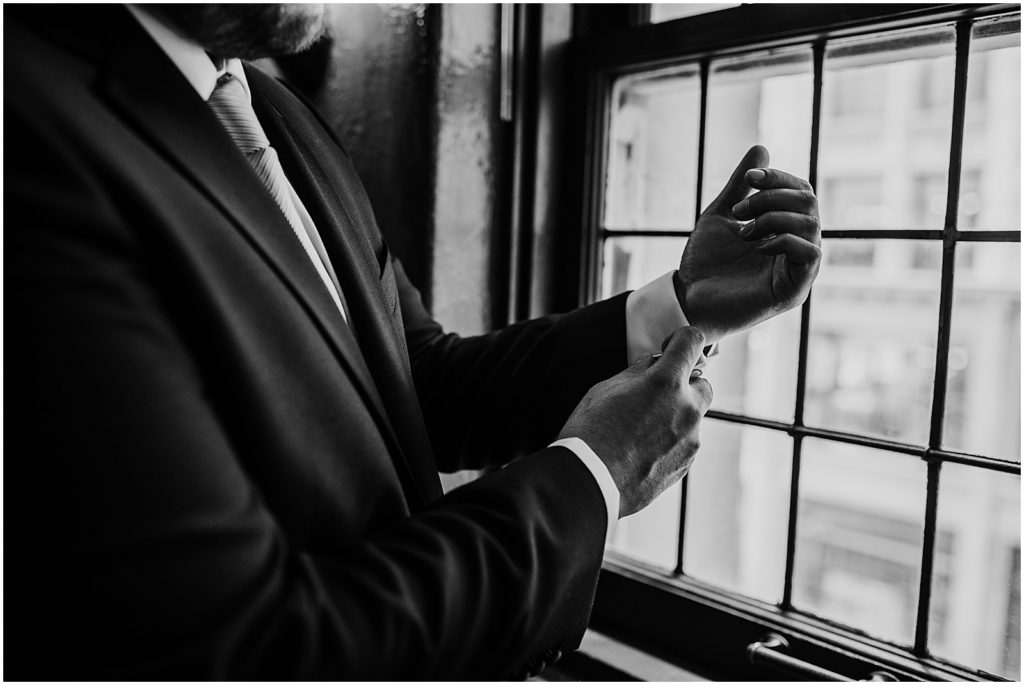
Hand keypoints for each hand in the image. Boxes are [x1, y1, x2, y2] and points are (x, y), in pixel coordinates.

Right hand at [558, 327, 712, 517]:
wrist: (589, 483)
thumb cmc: (590, 432)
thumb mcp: (604, 389)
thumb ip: (636, 372)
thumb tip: (653, 363)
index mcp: (666, 382)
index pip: (691, 342)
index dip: (680, 340)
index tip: (667, 349)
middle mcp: (687, 409)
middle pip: (702, 384)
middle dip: (684, 384)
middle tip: (654, 393)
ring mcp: (691, 440)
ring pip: (693, 417)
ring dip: (676, 414)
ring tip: (640, 429)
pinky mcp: (686, 464)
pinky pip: (685, 443)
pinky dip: (670, 440)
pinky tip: (641, 450)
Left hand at [675, 145, 820, 342]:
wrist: (688, 298)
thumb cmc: (704, 261)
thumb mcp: (721, 214)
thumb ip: (741, 186)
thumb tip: (761, 148)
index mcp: (784, 229)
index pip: (800, 192)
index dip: (778, 179)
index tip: (748, 181)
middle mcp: (796, 247)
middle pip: (808, 204)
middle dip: (771, 198)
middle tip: (739, 213)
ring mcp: (798, 270)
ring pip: (811, 225)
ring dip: (772, 218)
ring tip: (743, 232)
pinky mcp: (795, 290)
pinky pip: (810, 254)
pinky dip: (784, 240)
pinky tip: (758, 247)